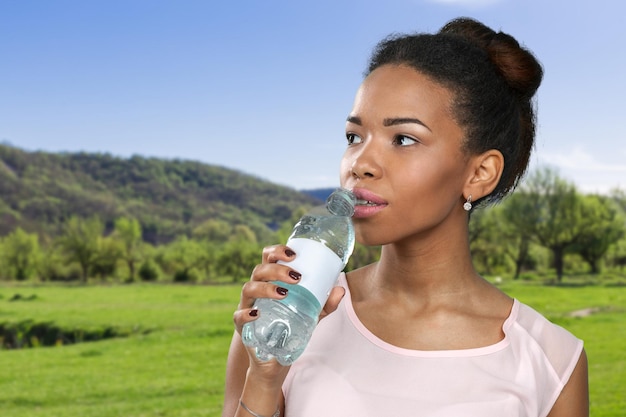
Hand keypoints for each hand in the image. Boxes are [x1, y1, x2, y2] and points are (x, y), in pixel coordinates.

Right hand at [233, 245, 345, 365]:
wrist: (276, 359)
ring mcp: (248, 306)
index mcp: (271, 280)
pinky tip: (258, 314)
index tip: (293, 253)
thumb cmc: (291, 327)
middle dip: (276, 269)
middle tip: (296, 276)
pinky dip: (246, 313)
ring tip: (283, 293)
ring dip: (266, 287)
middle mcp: (257, 289)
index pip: (268, 257)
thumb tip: (341, 290)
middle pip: (259, 270)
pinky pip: (238, 316)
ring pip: (248, 288)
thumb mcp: (312, 314)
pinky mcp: (243, 327)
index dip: (277, 251)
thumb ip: (325, 304)